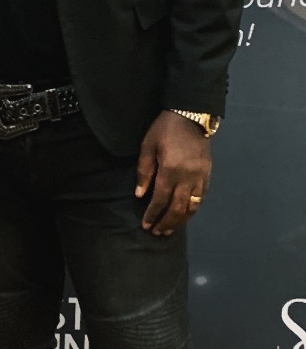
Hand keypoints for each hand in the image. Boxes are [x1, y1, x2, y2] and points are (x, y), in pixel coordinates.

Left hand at [135, 110, 211, 235]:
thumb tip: (140, 195)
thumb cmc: (165, 129)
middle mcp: (187, 177)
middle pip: (177, 208)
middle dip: (167, 222)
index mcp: (171, 170)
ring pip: (192, 206)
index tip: (146, 225)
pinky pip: (201, 198)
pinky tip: (185, 215)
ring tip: (170, 230)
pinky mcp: (208, 175)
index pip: (161, 199)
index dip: (153, 214)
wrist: (192, 115)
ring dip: (180, 221)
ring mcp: (200, 177)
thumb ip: (144, 171)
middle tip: (157, 232)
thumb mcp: (148, 146)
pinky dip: (192, 210)